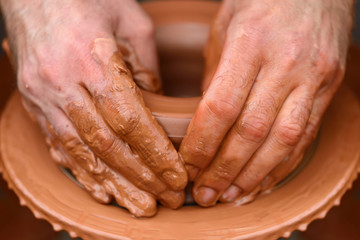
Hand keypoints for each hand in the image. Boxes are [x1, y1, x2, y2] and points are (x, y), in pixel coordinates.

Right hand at [1, 0, 187, 216]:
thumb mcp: (129, 20)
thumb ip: (146, 64)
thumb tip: (158, 102)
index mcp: (92, 58)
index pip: (129, 119)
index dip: (155, 153)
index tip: (177, 176)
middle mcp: (63, 83)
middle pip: (106, 144)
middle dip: (140, 177)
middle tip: (167, 200)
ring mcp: (44, 97)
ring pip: (82, 152)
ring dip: (114, 184)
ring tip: (141, 208)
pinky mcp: (35, 104)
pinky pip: (58, 146)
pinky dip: (82, 172)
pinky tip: (102, 192)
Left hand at [180, 0, 352, 206]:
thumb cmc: (260, 3)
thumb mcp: (225, 29)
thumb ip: (215, 77)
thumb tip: (204, 123)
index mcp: (250, 44)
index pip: (221, 107)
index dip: (202, 144)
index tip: (188, 167)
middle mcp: (285, 64)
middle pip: (252, 132)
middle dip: (225, 170)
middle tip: (206, 195)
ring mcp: (312, 78)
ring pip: (283, 140)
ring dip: (254, 175)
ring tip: (231, 196)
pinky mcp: (328, 88)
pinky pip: (306, 135)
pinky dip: (283, 164)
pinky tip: (263, 181)